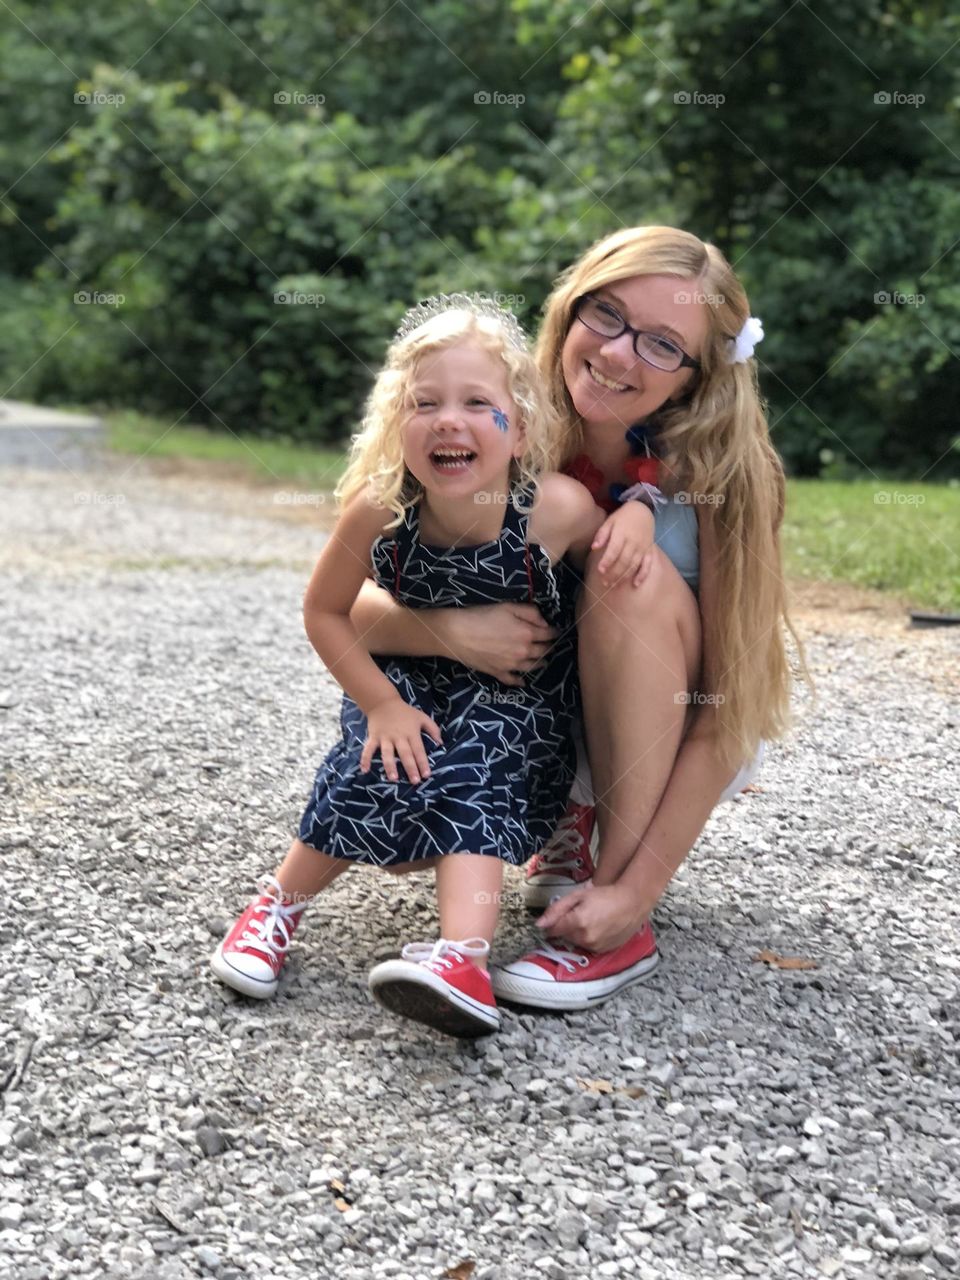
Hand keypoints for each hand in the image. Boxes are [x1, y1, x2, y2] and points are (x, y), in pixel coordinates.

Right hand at [361, 697, 442, 783]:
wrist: (383, 702)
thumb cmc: (405, 712)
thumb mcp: (422, 717)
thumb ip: (433, 729)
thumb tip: (441, 743)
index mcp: (411, 733)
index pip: (419, 750)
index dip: (423, 763)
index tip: (426, 775)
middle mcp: (398, 737)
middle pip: (405, 754)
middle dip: (410, 768)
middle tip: (414, 781)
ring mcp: (385, 737)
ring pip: (387, 753)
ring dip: (390, 766)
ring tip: (393, 778)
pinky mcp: (373, 737)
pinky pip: (368, 749)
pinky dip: (365, 759)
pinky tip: (364, 770)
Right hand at [439, 602, 557, 686]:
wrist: (457, 634)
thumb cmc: (481, 616)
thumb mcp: (508, 606)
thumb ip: (530, 613)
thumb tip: (544, 623)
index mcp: (527, 633)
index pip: (549, 634)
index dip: (555, 632)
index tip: (556, 631)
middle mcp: (524, 652)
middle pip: (544, 651)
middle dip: (549, 647)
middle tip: (550, 644)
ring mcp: (512, 665)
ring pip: (533, 667)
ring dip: (540, 663)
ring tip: (543, 661)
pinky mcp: (499, 673)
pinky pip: (514, 680)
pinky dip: (520, 680)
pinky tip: (523, 680)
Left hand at [535, 882, 646, 951]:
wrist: (632, 903)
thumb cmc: (606, 896)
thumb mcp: (578, 895)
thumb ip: (556, 909)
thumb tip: (539, 924)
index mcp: (577, 922)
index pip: (552, 930)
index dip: (552, 923)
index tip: (556, 918)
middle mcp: (585, 938)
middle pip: (564, 936)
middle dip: (567, 926)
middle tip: (579, 913)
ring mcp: (595, 946)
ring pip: (576, 942)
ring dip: (578, 933)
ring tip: (591, 919)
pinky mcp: (603, 951)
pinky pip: (588, 946)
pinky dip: (589, 939)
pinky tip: (598, 927)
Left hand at [591, 504, 654, 586]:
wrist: (642, 510)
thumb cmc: (622, 517)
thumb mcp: (610, 521)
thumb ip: (602, 534)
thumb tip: (594, 547)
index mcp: (622, 534)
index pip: (614, 550)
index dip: (607, 561)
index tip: (600, 570)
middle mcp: (634, 542)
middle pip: (624, 561)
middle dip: (614, 573)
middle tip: (605, 583)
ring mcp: (643, 547)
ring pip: (634, 565)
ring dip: (624, 577)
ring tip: (614, 586)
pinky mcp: (649, 550)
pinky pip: (648, 564)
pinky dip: (643, 575)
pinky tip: (636, 584)